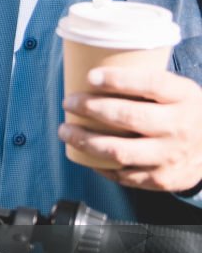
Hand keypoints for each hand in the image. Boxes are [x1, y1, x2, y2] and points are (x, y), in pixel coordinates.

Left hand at [59, 67, 201, 191]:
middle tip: (69, 102)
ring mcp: (171, 156)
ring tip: (66, 131)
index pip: (152, 84)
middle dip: (91, 109)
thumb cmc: (186, 114)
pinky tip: (85, 155)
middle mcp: (179, 127)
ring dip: (85, 141)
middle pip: (128, 117)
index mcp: (184, 97)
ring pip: (119, 151)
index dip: (118, 80)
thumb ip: (147, 85)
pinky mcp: (162, 179)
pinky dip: (100, 165)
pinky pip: (123, 175)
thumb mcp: (179, 92)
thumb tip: (94, 73)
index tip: (91, 76)